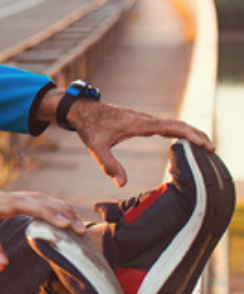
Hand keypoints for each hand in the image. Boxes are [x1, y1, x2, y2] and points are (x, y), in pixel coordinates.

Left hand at [67, 98, 213, 187]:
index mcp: (138, 124)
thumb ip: (108, 165)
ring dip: (189, 131)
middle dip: (195, 134)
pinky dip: (179, 130)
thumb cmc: (89, 127)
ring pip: (172, 123)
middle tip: (211, 147)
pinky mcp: (141, 121)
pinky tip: (185, 138)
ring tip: (205, 145)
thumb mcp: (96, 148)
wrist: (82, 111)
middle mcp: (144, 119)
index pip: (170, 127)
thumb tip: (121, 183)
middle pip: (177, 124)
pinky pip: (165, 124)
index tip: (204, 143)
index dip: (189, 134)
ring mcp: (143, 119)